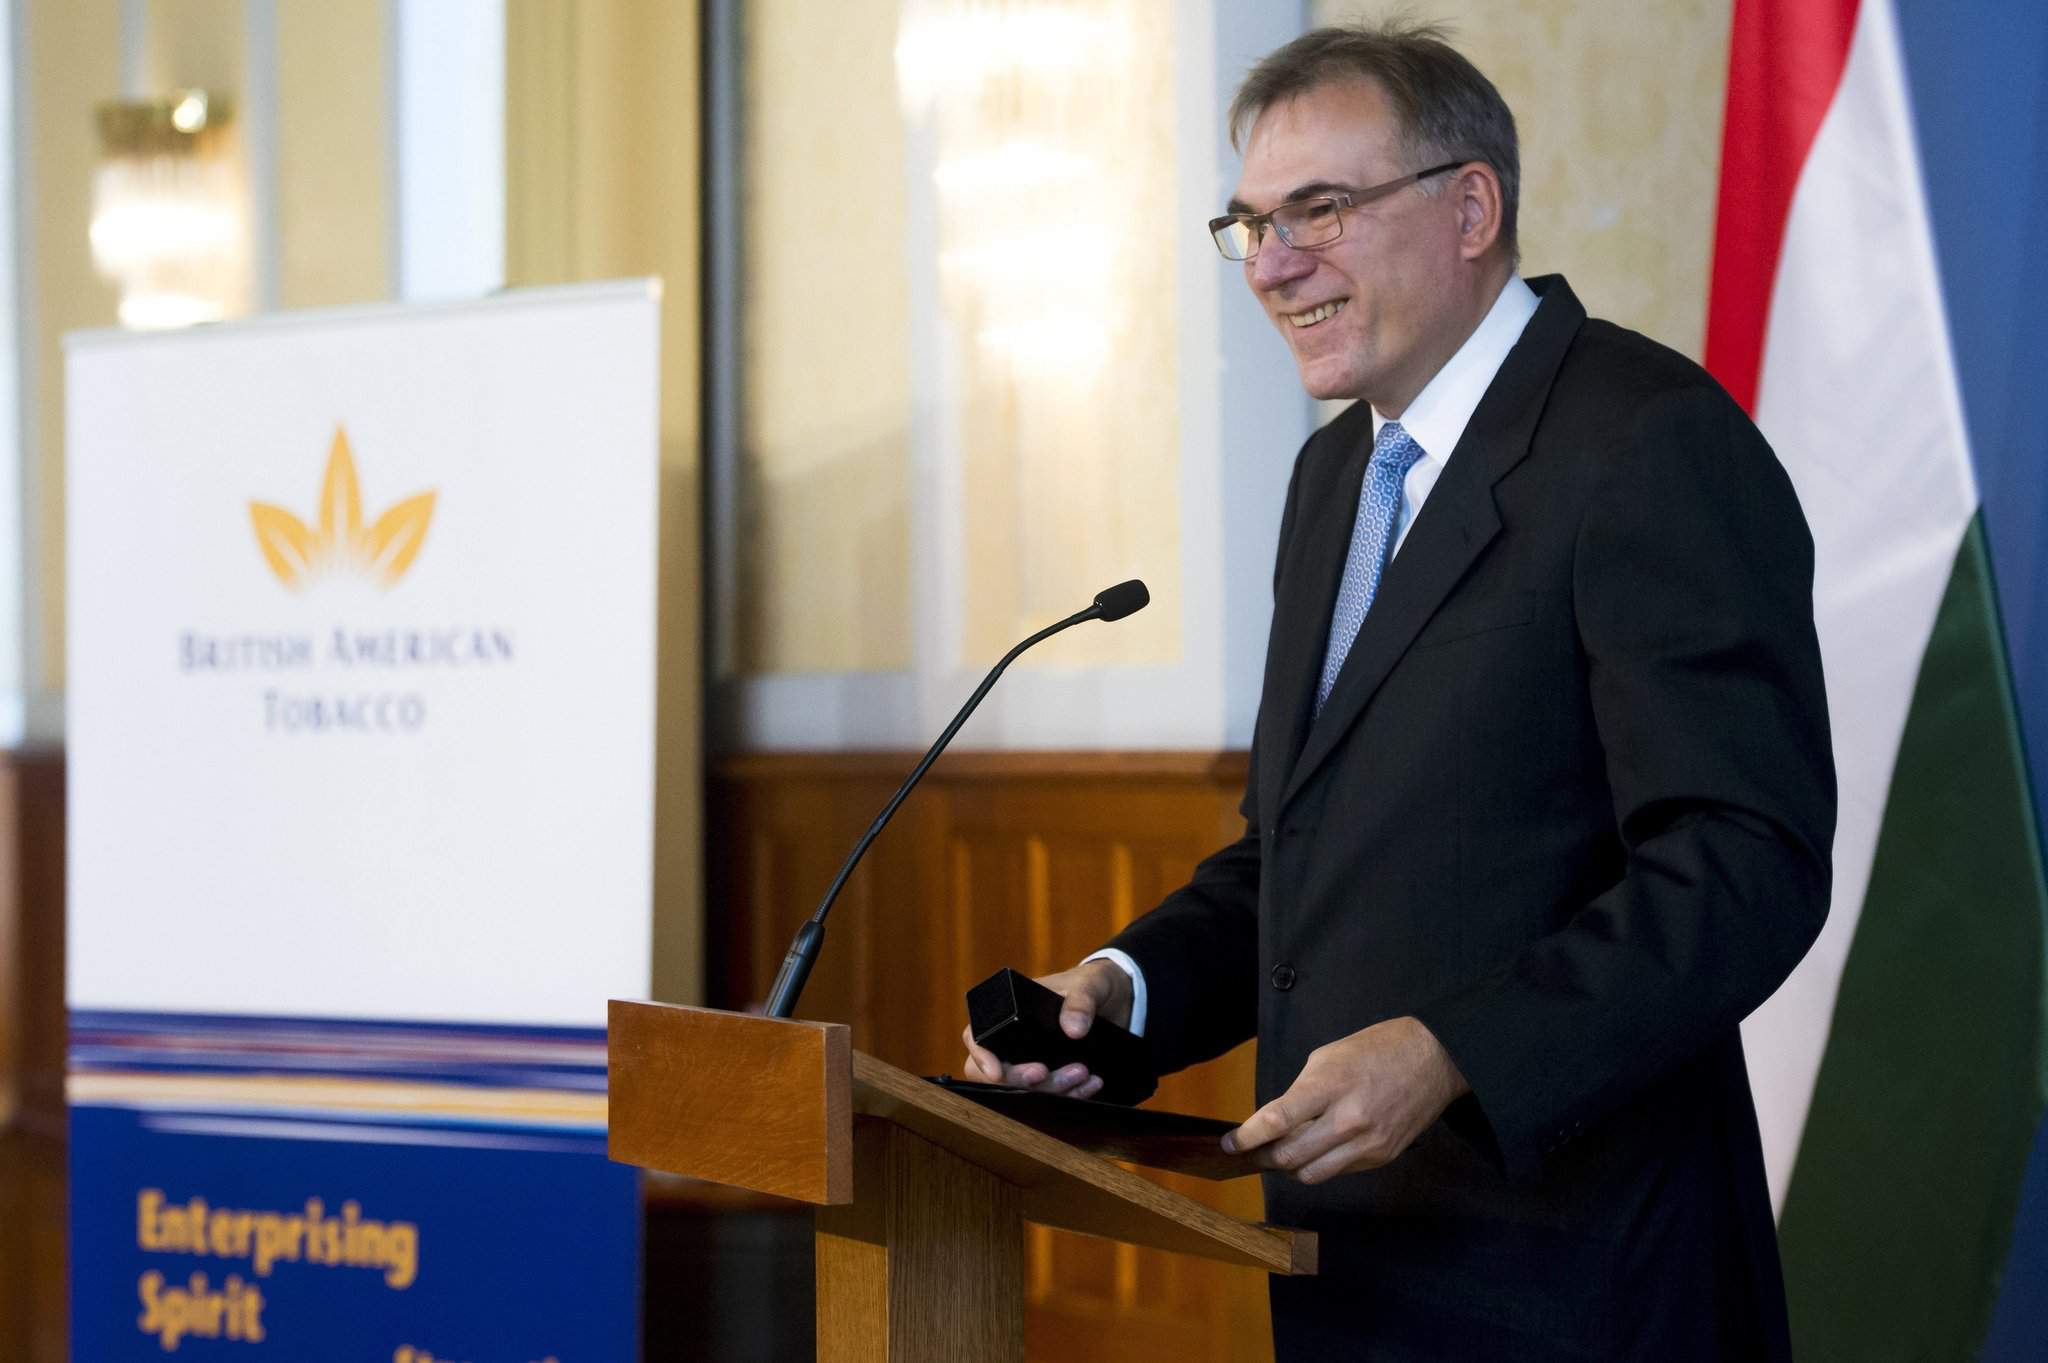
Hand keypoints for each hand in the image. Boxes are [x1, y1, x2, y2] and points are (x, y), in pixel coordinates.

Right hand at [959, 958, 1133, 1098]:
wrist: (1117, 999)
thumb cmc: (1091, 984)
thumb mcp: (1088, 985)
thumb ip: (1080, 1001)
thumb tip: (1073, 1029)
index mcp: (1010, 1012)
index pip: (978, 1037)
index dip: (981, 1058)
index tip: (997, 1073)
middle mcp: (1015, 1041)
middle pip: (997, 1073)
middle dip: (1019, 1080)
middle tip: (1044, 1073)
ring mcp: (1033, 1061)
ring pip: (1025, 1090)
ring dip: (1051, 1090)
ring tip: (1083, 1074)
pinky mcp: (1055, 1077)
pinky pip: (1053, 1097)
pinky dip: (1071, 1095)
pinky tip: (1091, 1084)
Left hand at [1224, 1017, 1468, 1183]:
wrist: (1433, 1059)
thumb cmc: (1375, 1049)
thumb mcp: (1327, 1057)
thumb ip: (1300, 1092)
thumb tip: (1277, 1123)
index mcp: (1330, 1086)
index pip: (1277, 1121)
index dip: (1247, 1137)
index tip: (1230, 1144)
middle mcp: (1348, 1120)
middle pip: (1290, 1157)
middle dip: (1263, 1157)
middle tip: (1251, 1152)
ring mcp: (1367, 1144)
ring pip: (1311, 1175)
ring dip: (1289, 1168)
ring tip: (1282, 1153)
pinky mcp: (1382, 1158)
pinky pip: (1338, 1172)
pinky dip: (1320, 1164)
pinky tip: (1318, 1149)